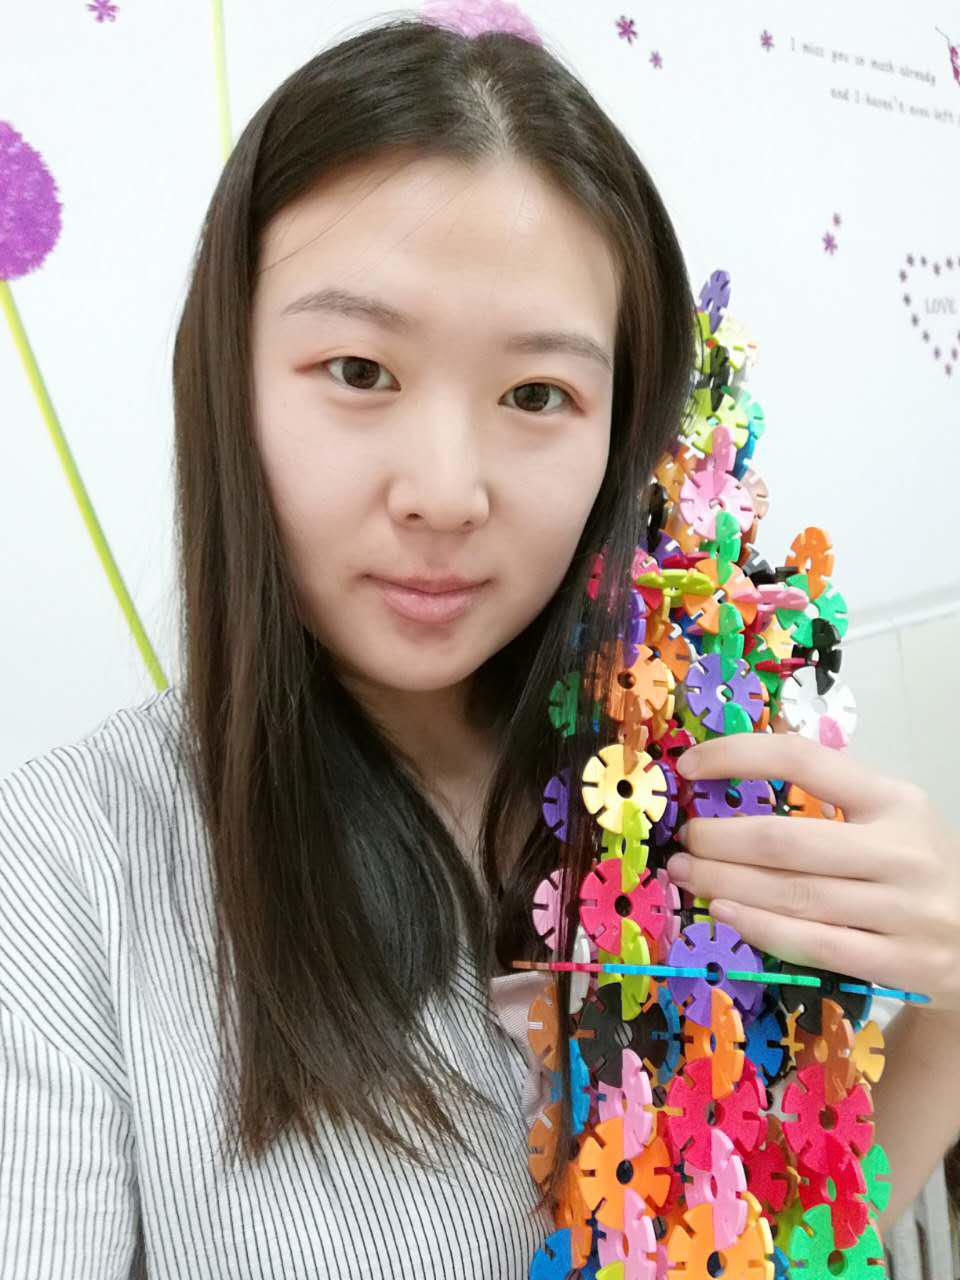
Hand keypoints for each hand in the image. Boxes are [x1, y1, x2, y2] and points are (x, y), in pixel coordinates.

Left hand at [664, 732, 959, 1018]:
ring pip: (793, 896)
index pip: (802, 759)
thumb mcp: (890, 814)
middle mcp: (902, 850)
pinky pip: (814, 944)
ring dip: (725, 884)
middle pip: (786, 840)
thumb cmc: (916, 866)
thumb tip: (736, 759)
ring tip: (686, 873)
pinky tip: (722, 912)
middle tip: (683, 840)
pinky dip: (759, 928)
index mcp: (895, 799)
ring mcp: (906, 911)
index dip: (737, 756)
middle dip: (719, 839)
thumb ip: (829, 789)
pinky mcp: (902, 963)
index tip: (689, 766)